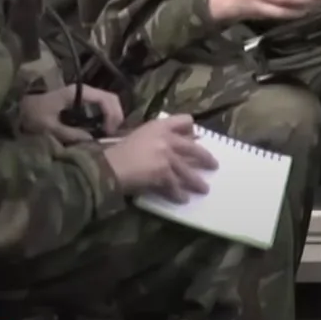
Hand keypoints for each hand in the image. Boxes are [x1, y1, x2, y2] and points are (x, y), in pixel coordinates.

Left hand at [19, 86, 123, 143]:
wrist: (17, 107)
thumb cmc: (31, 114)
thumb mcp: (49, 127)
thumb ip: (70, 134)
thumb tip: (92, 140)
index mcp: (77, 93)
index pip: (105, 99)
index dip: (112, 116)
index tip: (109, 133)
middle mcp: (83, 91)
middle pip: (110, 98)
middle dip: (116, 116)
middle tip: (113, 134)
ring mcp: (81, 95)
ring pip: (107, 101)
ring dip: (112, 116)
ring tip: (109, 133)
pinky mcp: (79, 101)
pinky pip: (99, 105)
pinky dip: (105, 116)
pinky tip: (101, 128)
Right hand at [101, 115, 217, 201]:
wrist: (107, 167)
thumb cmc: (116, 152)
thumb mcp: (137, 136)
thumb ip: (155, 138)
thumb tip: (170, 146)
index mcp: (158, 126)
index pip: (184, 120)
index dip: (191, 128)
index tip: (197, 136)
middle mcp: (166, 138)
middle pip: (193, 148)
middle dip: (206, 158)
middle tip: (213, 165)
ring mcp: (167, 156)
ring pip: (187, 171)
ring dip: (196, 182)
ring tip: (204, 189)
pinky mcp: (163, 173)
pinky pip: (174, 186)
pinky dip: (178, 194)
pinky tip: (183, 199)